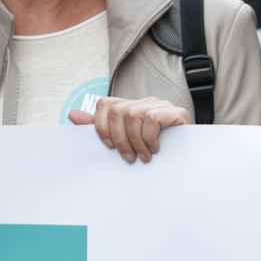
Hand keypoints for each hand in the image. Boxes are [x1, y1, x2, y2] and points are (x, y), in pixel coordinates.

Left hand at [70, 96, 189, 163]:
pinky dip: (149, 137)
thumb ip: (99, 127)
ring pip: (133, 115)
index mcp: (130, 106)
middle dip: (120, 139)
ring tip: (144, 156)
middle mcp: (143, 101)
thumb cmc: (152, 148)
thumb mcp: (123, 139)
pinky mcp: (174, 112)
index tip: (109, 147)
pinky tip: (155, 148)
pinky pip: (152, 119)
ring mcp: (160, 105)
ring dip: (136, 142)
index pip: (105, 104)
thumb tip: (72, 115)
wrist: (188, 155)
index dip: (101, 126)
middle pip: (118, 111)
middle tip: (129, 158)